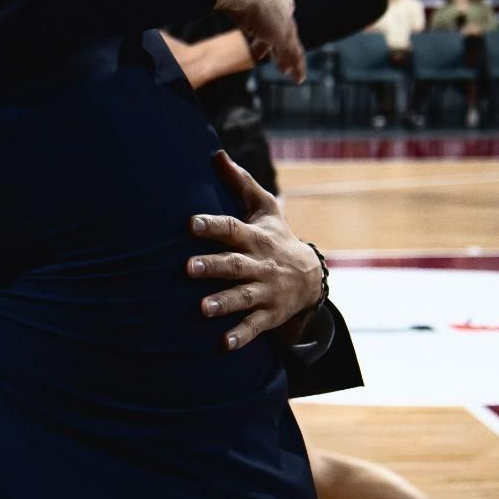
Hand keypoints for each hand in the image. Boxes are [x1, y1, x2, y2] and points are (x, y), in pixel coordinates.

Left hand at [185, 152, 323, 350]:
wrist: (311, 277)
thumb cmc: (276, 236)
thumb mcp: (265, 209)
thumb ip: (239, 183)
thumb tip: (215, 153)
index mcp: (256, 238)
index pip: (233, 229)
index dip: (212, 226)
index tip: (190, 223)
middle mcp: (261, 265)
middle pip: (235, 265)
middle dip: (213, 266)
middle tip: (187, 268)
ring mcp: (266, 292)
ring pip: (244, 298)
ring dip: (224, 303)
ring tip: (202, 308)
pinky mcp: (269, 315)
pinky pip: (255, 327)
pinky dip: (240, 336)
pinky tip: (222, 344)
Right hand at [210, 0, 305, 82]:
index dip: (266, 9)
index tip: (260, 18)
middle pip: (283, 17)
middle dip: (277, 32)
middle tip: (270, 45)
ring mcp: (284, 14)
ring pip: (289, 37)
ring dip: (287, 54)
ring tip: (286, 70)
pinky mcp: (283, 32)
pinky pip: (293, 52)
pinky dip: (296, 65)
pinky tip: (297, 78)